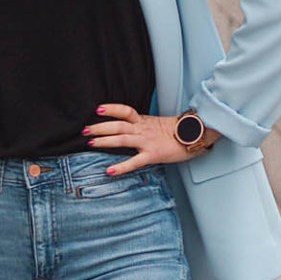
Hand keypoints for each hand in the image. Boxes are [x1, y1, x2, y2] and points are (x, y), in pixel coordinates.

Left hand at [83, 103, 217, 174]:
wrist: (196, 136)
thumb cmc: (177, 133)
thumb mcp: (156, 125)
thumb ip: (142, 126)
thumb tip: (127, 128)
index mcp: (144, 121)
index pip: (125, 110)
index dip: (111, 108)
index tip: (97, 109)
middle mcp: (143, 130)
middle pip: (118, 125)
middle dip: (99, 127)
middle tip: (84, 130)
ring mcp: (148, 142)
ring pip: (123, 138)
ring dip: (105, 141)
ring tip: (91, 143)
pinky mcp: (153, 155)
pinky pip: (135, 161)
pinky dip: (121, 166)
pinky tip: (109, 170)